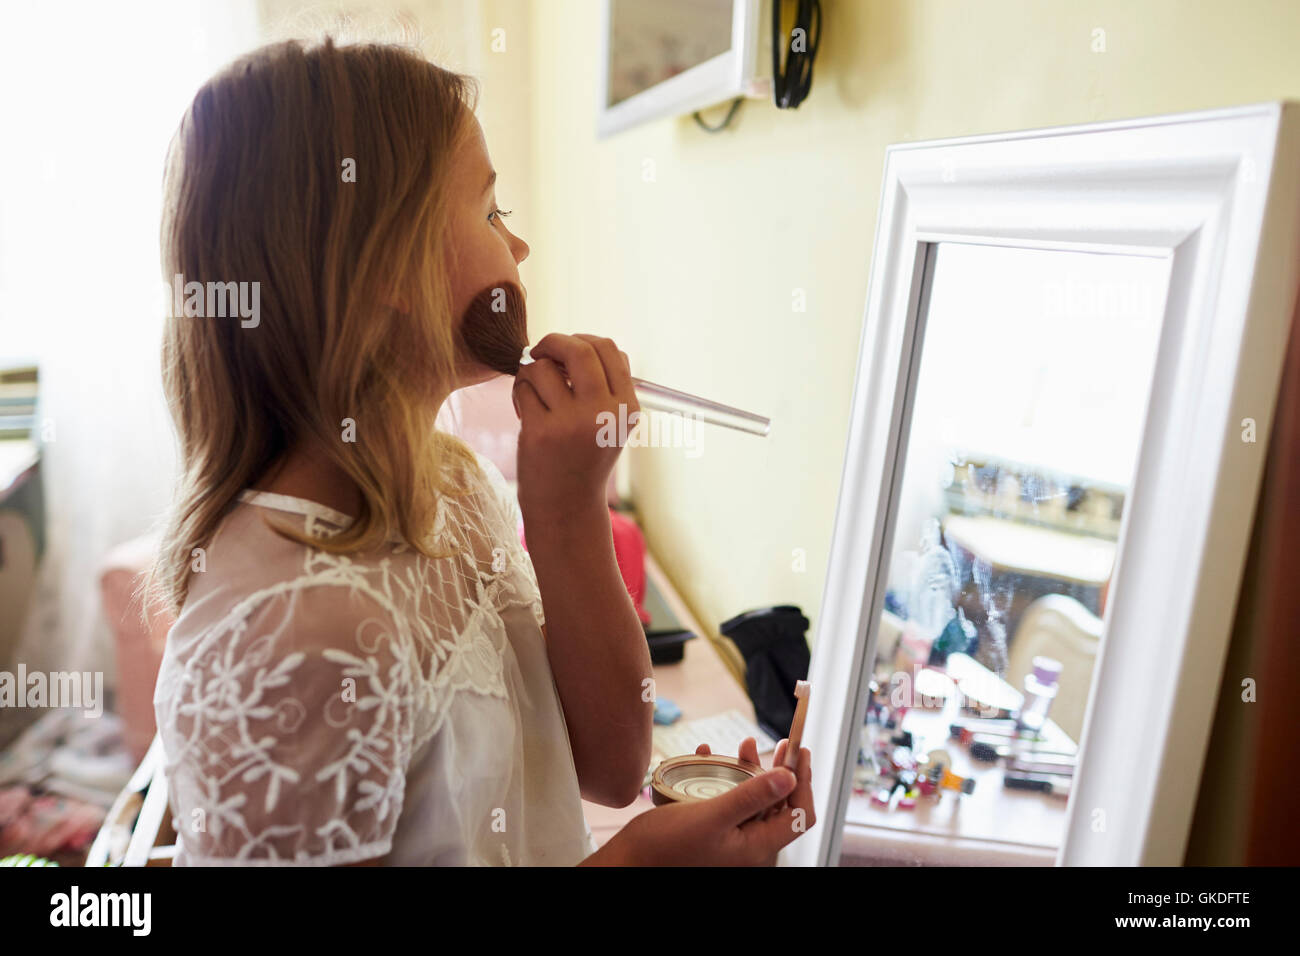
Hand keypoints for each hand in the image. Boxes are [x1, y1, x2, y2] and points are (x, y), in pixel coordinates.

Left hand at [513, 333, 638, 520]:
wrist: (566, 507)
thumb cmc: (584, 457)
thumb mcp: (609, 422)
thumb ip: (604, 383)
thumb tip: (573, 342)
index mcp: (627, 407)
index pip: (610, 349)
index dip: (583, 340)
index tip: (566, 352)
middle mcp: (604, 413)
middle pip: (580, 348)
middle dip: (554, 342)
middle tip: (540, 351)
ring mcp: (572, 423)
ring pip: (543, 367)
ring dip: (531, 373)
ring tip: (533, 395)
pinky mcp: (541, 432)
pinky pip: (524, 388)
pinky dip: (520, 394)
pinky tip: (525, 413)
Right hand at [589, 736, 815, 865]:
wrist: (629, 862)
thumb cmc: (665, 847)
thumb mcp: (711, 816)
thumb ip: (752, 797)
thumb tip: (789, 777)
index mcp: (755, 846)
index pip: (798, 814)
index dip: (803, 782)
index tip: (799, 752)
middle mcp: (746, 843)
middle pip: (778, 804)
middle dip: (780, 771)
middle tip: (783, 744)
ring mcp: (729, 837)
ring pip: (753, 799)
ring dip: (752, 770)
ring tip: (744, 744)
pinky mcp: (710, 829)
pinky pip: (726, 799)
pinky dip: (723, 776)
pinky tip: (708, 756)